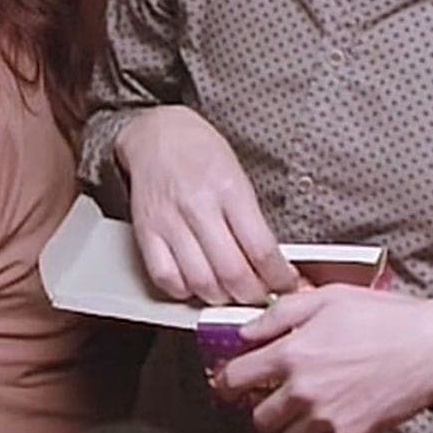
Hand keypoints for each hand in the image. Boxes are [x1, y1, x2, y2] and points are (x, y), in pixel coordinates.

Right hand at [111, 106, 297, 303]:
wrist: (158, 134)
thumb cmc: (202, 154)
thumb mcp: (239, 177)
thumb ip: (254, 222)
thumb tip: (274, 265)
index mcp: (229, 190)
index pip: (261, 249)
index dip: (279, 278)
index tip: (286, 284)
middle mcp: (198, 207)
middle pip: (233, 273)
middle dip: (253, 295)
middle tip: (260, 294)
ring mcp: (169, 222)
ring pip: (201, 282)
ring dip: (222, 298)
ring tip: (231, 292)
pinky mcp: (146, 233)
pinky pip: (165, 279)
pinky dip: (185, 292)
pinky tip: (196, 284)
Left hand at [209, 287, 432, 432]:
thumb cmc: (385, 318)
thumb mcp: (328, 298)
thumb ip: (280, 315)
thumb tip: (247, 331)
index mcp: (293, 354)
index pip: (235, 378)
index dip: (224, 381)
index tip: (225, 382)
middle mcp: (303, 390)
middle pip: (258, 417)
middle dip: (260, 406)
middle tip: (271, 394)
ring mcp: (326, 417)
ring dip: (289, 423)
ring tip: (304, 404)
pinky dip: (321, 428)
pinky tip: (336, 405)